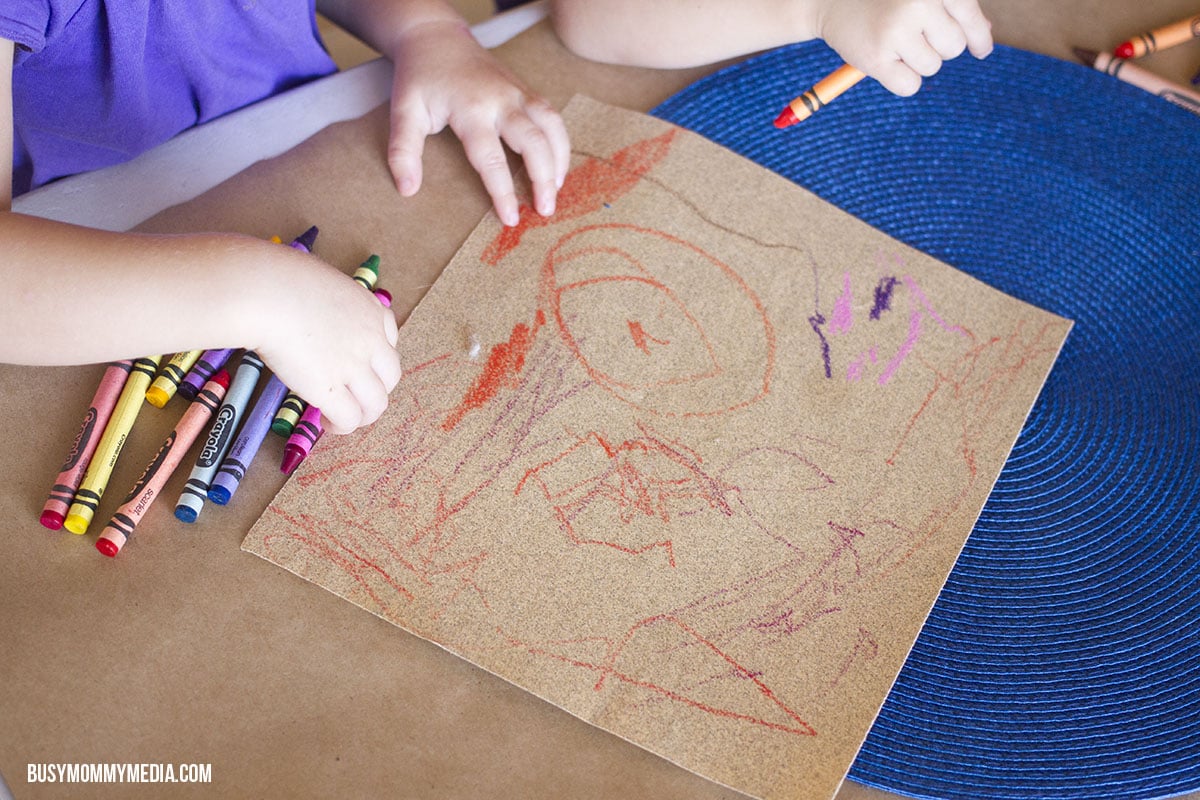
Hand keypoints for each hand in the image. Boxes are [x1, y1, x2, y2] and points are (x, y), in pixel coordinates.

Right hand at [255, 254, 401, 434]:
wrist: (266, 292)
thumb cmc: (278, 278)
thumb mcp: (319, 281)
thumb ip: (326, 302)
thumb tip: (307, 308)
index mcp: (370, 310)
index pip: (391, 338)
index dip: (376, 358)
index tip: (360, 365)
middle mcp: (371, 340)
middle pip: (391, 376)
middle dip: (375, 390)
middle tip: (353, 397)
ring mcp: (354, 366)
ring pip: (376, 404)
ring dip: (363, 416)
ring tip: (342, 419)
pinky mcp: (331, 389)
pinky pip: (349, 418)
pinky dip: (342, 426)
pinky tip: (327, 423)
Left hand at [385, 19, 569, 225]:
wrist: (436, 37)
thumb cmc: (420, 78)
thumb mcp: (404, 112)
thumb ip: (404, 152)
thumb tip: (407, 189)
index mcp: (471, 110)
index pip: (492, 159)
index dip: (503, 192)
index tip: (510, 218)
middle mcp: (501, 100)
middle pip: (534, 142)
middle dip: (543, 179)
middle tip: (545, 211)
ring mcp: (517, 92)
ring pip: (552, 126)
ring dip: (560, 160)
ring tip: (557, 190)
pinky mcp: (526, 90)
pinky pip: (552, 117)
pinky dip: (560, 143)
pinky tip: (557, 165)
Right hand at [812, 0, 992, 95]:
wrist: (829, 0)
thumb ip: (953, 8)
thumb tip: (983, 37)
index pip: (970, 17)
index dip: (978, 37)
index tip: (982, 50)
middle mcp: (918, 2)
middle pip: (954, 47)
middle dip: (938, 46)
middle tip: (911, 34)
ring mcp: (896, 30)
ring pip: (932, 67)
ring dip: (916, 61)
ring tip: (893, 42)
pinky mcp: (876, 58)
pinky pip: (910, 85)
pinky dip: (900, 80)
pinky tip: (885, 60)